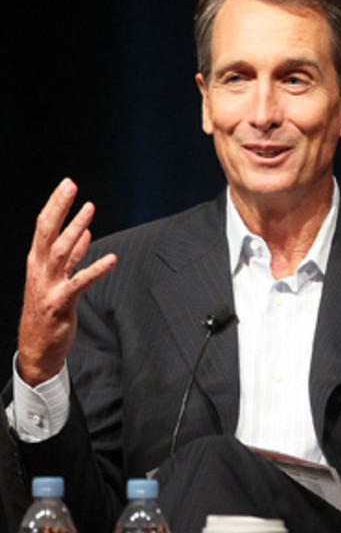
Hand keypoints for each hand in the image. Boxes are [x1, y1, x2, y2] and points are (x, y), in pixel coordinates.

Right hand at [17, 179, 117, 385]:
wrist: (37, 347)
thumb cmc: (48, 311)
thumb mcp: (58, 278)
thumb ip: (72, 256)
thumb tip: (84, 232)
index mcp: (37, 262)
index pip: (43, 227)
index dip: (55, 205)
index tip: (67, 185)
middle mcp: (39, 270)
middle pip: (47, 232)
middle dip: (59, 208)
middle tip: (71, 186)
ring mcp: (48, 286)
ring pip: (61, 251)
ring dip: (75, 228)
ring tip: (90, 209)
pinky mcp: (60, 303)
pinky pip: (79, 283)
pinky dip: (95, 269)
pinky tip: (112, 259)